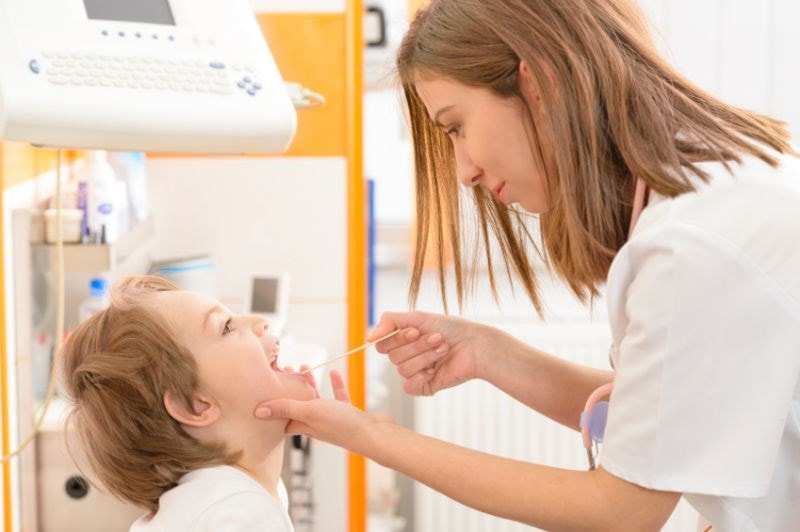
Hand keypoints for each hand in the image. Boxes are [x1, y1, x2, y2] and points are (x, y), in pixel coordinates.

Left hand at [254, 369, 391, 451]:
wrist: (374, 435)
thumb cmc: (342, 426)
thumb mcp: (309, 412)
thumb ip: (285, 408)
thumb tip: (257, 411)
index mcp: (303, 425)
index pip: (282, 417)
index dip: (273, 404)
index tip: (266, 386)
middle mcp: (316, 424)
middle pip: (297, 405)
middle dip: (290, 388)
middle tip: (284, 371)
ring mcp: (333, 419)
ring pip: (317, 400)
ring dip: (310, 384)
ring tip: (303, 368)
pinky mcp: (348, 414)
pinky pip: (338, 397)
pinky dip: (335, 385)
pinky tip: (334, 372)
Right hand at [368, 311, 493, 395]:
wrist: (475, 344)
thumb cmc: (450, 328)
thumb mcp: (417, 317)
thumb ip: (389, 322)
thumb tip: (368, 338)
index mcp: (402, 341)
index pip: (382, 344)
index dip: (397, 339)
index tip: (415, 331)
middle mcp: (406, 356)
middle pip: (393, 357)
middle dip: (417, 346)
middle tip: (437, 338)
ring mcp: (415, 372)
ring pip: (402, 370)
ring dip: (425, 357)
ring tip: (444, 348)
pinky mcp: (424, 387)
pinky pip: (409, 386)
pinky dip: (421, 377)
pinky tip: (435, 370)